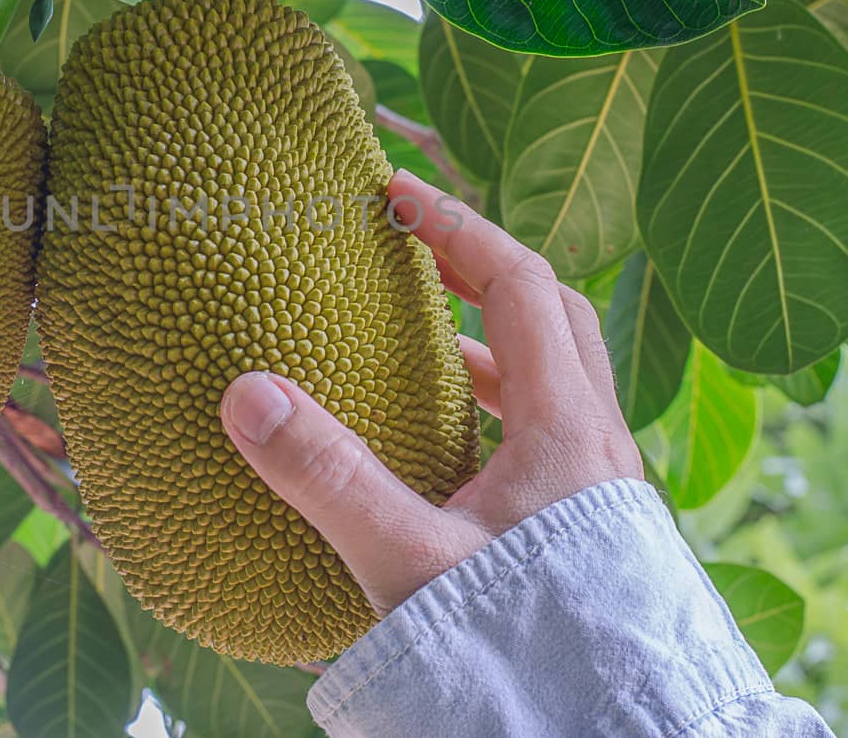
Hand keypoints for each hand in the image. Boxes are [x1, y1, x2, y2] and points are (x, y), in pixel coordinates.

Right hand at [219, 170, 642, 616]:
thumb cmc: (524, 651)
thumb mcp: (410, 562)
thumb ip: (328, 476)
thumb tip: (247, 392)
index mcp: (566, 427)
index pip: (518, 283)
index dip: (459, 228)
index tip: (397, 197)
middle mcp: (596, 444)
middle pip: (552, 315)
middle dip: (482, 270)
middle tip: (418, 253)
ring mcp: (600, 487)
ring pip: (556, 379)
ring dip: (492, 345)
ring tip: (421, 348)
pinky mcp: (590, 528)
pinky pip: (550, 435)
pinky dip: (500, 408)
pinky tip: (450, 449)